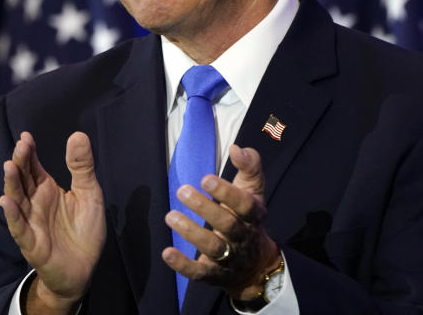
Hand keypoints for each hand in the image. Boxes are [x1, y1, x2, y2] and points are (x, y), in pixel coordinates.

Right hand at [0, 131, 105, 313]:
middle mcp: (35, 203)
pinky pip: (20, 228)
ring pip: (17, 201)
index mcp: (47, 190)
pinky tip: (8, 201)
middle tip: (20, 146)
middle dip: (20, 162)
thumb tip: (77, 134)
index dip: (29, 153)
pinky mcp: (32, 243)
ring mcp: (31, 222)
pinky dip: (13, 215)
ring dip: (12, 184)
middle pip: (23, 180)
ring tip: (10, 167)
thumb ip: (82, 166)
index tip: (26, 136)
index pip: (34, 167)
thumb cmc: (84, 230)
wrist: (84, 269)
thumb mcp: (89, 193)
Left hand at [161, 144, 280, 300]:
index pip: (245, 204)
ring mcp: (229, 258)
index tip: (206, 178)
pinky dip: (183, 265)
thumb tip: (237, 148)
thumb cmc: (247, 217)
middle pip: (227, 225)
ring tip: (170, 216)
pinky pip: (199, 272)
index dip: (227, 192)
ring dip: (191, 232)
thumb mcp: (253, 190)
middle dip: (204, 208)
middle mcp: (242, 237)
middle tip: (182, 190)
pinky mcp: (213, 274)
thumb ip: (249, 166)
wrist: (256, 264)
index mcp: (253, 215)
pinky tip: (167, 253)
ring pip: (212, 248)